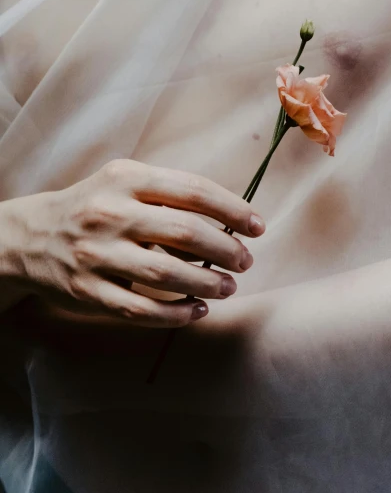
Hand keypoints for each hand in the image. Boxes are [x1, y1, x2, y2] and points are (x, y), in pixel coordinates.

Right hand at [0, 159, 264, 326]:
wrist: (32, 235)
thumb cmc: (96, 204)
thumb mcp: (126, 181)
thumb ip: (171, 192)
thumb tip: (231, 218)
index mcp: (126, 178)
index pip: (193, 191)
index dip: (233, 210)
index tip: (257, 226)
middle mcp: (110, 212)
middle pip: (184, 233)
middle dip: (225, 250)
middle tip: (245, 261)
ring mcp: (96, 253)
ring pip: (164, 275)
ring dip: (206, 284)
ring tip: (229, 287)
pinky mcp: (86, 290)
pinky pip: (138, 309)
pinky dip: (174, 314)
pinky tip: (197, 311)